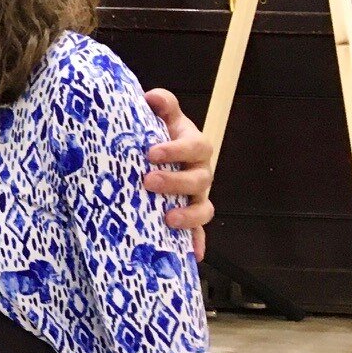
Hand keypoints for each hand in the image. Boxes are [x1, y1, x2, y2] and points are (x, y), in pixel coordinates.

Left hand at [143, 88, 213, 258]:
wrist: (152, 155)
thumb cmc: (155, 134)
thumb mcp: (158, 117)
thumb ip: (160, 104)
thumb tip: (151, 96)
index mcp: (194, 146)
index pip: (196, 145)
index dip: (177, 149)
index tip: (151, 153)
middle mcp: (200, 172)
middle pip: (199, 179)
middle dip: (175, 182)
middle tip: (148, 181)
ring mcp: (197, 197)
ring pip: (204, 208)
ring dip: (189, 215)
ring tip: (168, 219)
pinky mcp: (190, 217)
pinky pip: (198, 232)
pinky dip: (197, 243)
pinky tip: (192, 256)